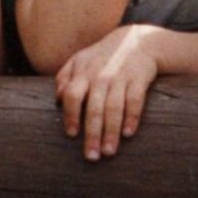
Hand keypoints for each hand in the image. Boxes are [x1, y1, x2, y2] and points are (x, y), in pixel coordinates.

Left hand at [55, 23, 163, 160]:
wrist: (138, 41)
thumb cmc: (103, 58)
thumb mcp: (80, 60)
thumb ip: (64, 77)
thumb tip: (58, 100)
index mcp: (83, 72)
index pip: (73, 95)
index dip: (71, 115)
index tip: (71, 134)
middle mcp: (101, 75)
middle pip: (94, 108)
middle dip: (92, 134)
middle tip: (91, 156)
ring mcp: (121, 76)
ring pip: (114, 107)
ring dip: (111, 131)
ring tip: (109, 152)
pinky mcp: (139, 78)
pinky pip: (136, 100)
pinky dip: (132, 117)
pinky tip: (128, 134)